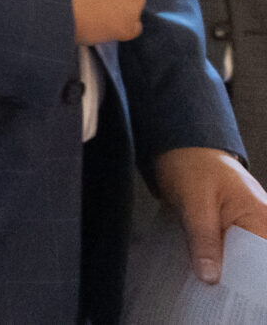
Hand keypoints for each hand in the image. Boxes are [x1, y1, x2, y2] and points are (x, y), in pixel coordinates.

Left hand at [155, 147, 266, 284]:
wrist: (182, 147)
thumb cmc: (192, 166)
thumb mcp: (195, 203)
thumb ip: (204, 239)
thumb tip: (210, 277)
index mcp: (262, 217)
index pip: (263, 260)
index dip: (251, 281)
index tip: (233, 294)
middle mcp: (261, 224)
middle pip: (255, 265)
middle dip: (236, 280)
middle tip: (215, 293)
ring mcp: (248, 227)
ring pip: (242, 261)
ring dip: (226, 273)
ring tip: (207, 286)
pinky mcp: (233, 230)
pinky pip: (230, 253)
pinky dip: (219, 263)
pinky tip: (203, 273)